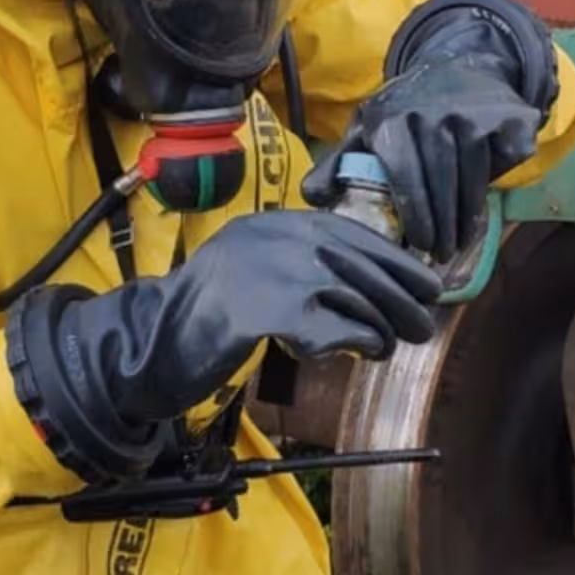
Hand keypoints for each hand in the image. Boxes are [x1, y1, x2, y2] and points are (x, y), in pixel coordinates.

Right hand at [6, 211, 440, 480]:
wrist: (151, 344)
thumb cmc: (204, 315)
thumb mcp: (252, 268)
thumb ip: (298, 264)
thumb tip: (368, 283)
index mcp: (273, 223)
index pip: (350, 233)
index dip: (393, 260)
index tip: (424, 282)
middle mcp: (276, 236)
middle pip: (361, 265)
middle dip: (401, 296)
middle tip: (424, 324)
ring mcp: (273, 270)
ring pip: (357, 297)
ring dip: (382, 326)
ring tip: (387, 346)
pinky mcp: (270, 310)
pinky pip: (337, 328)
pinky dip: (356, 342)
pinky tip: (359, 352)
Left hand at [303, 53, 541, 262]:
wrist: (458, 65)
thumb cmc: (405, 109)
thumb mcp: (366, 128)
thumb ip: (338, 164)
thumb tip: (311, 198)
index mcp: (391, 121)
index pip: (404, 177)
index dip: (414, 214)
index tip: (418, 244)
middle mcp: (431, 114)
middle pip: (441, 183)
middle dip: (442, 226)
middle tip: (441, 255)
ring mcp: (472, 113)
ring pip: (473, 177)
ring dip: (467, 215)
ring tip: (459, 241)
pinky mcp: (508, 115)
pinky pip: (506, 158)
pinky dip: (500, 176)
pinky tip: (484, 194)